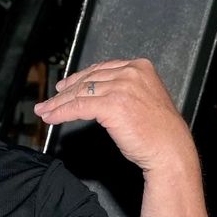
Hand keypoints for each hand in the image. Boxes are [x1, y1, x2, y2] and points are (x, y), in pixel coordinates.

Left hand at [33, 58, 195, 173]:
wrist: (170, 149)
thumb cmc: (159, 132)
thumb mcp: (143, 100)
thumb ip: (124, 90)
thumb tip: (97, 95)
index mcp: (140, 67)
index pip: (100, 69)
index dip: (79, 78)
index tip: (65, 86)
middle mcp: (131, 73)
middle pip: (88, 80)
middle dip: (64, 92)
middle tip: (50, 101)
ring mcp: (121, 87)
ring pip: (80, 93)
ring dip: (58, 104)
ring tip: (45, 111)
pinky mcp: (112, 105)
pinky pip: (79, 107)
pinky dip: (61, 113)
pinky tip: (52, 118)